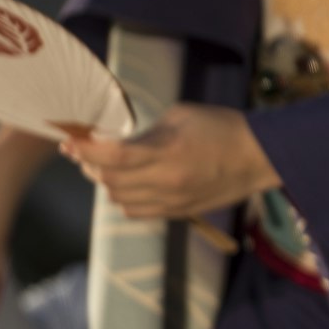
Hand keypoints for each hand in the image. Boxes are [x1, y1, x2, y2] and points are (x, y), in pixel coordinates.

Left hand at [62, 103, 279, 218]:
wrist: (259, 157)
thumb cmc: (222, 126)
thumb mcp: (180, 115)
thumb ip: (146, 132)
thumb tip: (120, 143)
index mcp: (167, 152)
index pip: (112, 157)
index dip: (84, 151)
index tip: (69, 142)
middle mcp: (166, 181)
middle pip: (110, 181)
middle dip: (90, 165)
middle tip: (84, 151)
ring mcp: (172, 201)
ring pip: (119, 199)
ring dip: (106, 183)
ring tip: (106, 168)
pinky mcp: (179, 212)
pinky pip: (137, 212)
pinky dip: (124, 198)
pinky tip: (128, 184)